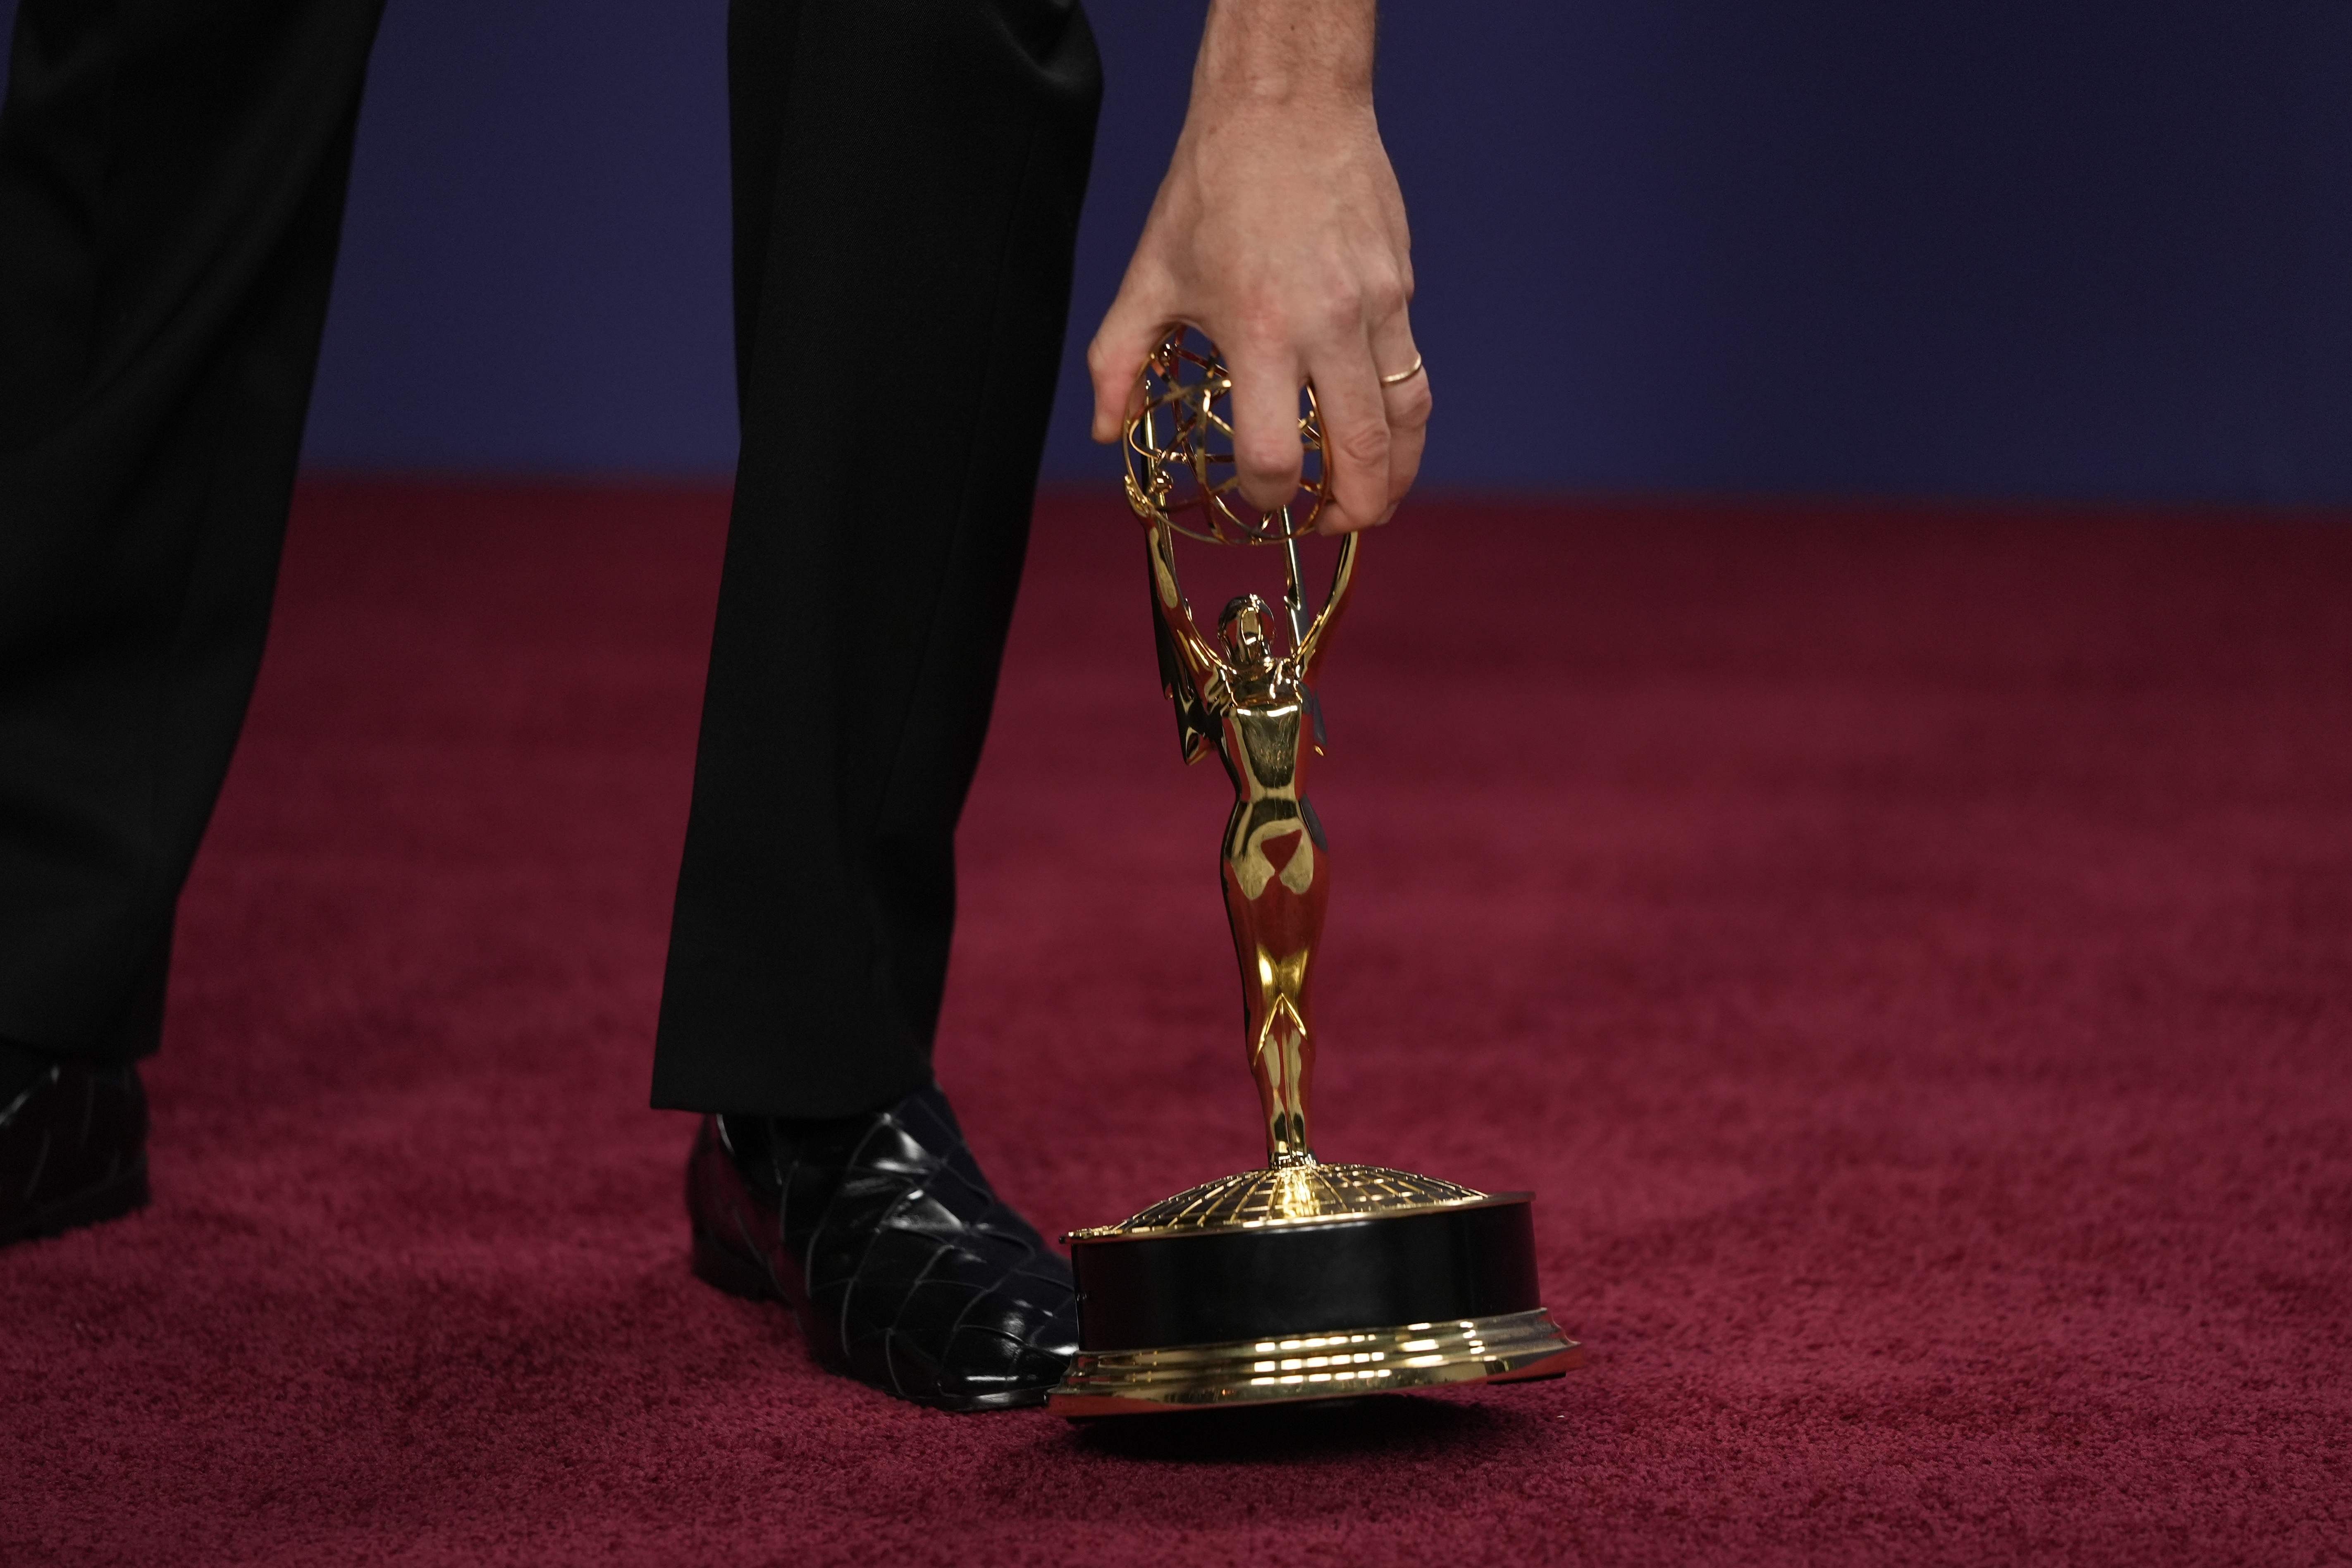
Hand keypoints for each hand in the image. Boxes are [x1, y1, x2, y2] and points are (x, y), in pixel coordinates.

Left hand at [1087, 0, 1427, 534]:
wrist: (1285, 106)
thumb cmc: (1212, 187)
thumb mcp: (1149, 275)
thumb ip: (1118, 361)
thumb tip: (1104, 430)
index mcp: (1260, 333)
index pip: (1278, 457)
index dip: (1269, 499)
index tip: (1259, 498)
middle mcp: (1328, 328)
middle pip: (1363, 457)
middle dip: (1351, 512)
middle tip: (1332, 525)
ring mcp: (1376, 309)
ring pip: (1407, 421)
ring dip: (1395, 477)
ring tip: (1373, 500)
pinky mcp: (1402, 288)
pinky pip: (1414, 374)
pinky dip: (1403, 418)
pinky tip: (1382, 433)